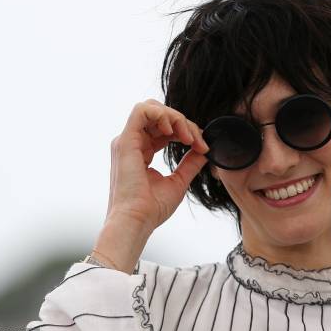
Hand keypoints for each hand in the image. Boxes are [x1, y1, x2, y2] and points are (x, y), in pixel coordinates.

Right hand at [106, 99, 208, 232]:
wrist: (136, 222)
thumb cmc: (152, 209)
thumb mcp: (178, 181)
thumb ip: (190, 163)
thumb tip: (204, 151)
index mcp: (141, 150)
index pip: (165, 128)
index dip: (187, 131)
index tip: (203, 147)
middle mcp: (132, 143)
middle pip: (160, 115)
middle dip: (183, 122)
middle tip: (198, 142)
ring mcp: (127, 140)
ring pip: (152, 108)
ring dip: (175, 118)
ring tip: (187, 138)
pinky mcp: (125, 141)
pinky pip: (142, 111)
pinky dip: (162, 115)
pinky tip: (173, 132)